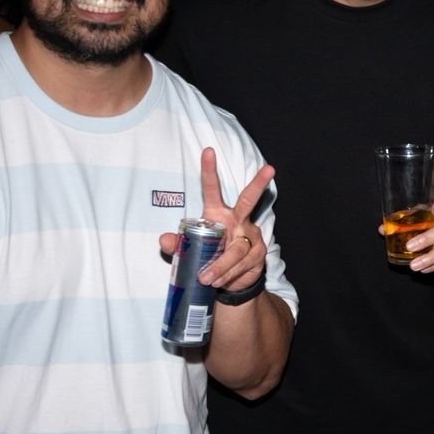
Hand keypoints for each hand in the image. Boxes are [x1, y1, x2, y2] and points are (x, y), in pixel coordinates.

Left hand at [159, 148, 273, 293]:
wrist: (229, 281)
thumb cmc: (208, 257)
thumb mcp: (189, 251)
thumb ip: (177, 244)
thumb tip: (164, 239)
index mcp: (218, 214)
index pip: (213, 189)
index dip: (209, 170)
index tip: (207, 151)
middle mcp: (239, 220)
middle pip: (250, 199)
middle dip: (259, 183)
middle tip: (269, 169)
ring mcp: (251, 236)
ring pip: (237, 248)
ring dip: (221, 264)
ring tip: (207, 277)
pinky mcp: (258, 255)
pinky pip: (242, 265)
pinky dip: (228, 275)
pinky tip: (221, 281)